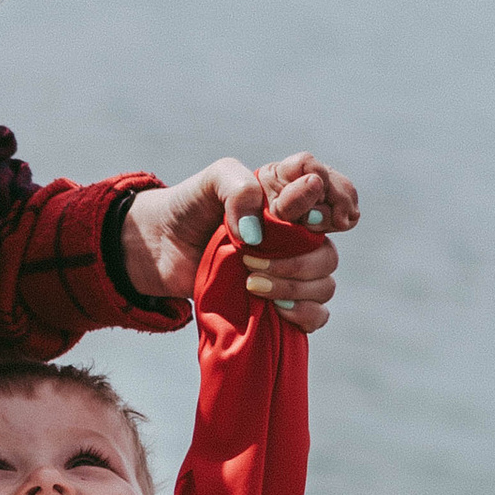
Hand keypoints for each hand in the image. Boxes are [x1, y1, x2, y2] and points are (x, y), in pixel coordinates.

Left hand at [117, 151, 359, 329]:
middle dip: (298, 257)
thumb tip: (258, 234)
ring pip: (325, 281)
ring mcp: (291, 268)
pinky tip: (276, 309)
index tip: (303, 215)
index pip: (333, 191)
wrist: (159, 246)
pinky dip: (303, 313)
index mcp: (289, 195)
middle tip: (251, 256)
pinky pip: (317, 313)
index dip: (334, 199)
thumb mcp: (212, 181)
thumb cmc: (188, 206)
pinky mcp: (280, 300)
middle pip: (330, 248)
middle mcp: (298, 232)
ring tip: (249, 282)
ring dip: (292, 284)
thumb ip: (240, 190)